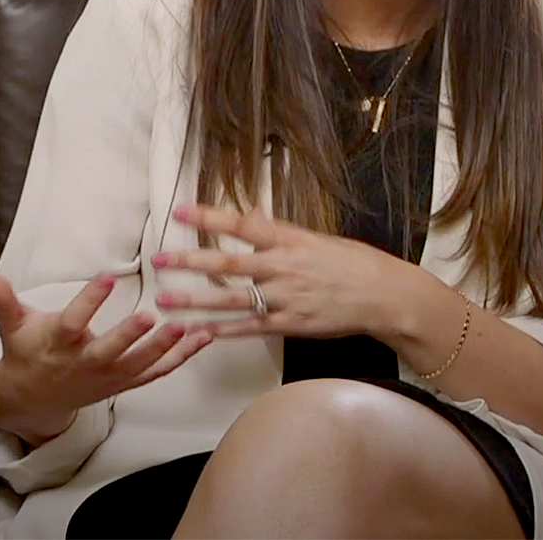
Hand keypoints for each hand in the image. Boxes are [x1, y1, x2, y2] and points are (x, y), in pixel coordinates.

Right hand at [0, 270, 210, 444]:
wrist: (34, 400)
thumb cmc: (25, 352)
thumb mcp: (11, 325)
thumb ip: (1, 297)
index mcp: (57, 343)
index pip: (73, 321)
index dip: (89, 301)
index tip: (105, 277)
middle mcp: (84, 362)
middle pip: (109, 351)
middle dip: (129, 336)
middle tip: (149, 317)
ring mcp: (107, 377)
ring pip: (139, 365)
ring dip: (164, 348)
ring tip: (187, 327)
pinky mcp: (123, 384)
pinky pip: (155, 373)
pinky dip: (179, 359)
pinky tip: (202, 338)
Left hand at [152, 202, 421, 339]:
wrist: (385, 296)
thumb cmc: (353, 263)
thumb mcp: (316, 238)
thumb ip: (279, 231)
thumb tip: (252, 214)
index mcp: (289, 240)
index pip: (242, 224)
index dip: (209, 217)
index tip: (178, 210)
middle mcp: (282, 267)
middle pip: (228, 264)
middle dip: (189, 261)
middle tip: (157, 259)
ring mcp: (285, 298)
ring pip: (232, 299)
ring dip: (194, 301)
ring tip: (163, 300)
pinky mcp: (290, 324)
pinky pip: (250, 327)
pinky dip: (224, 330)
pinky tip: (199, 332)